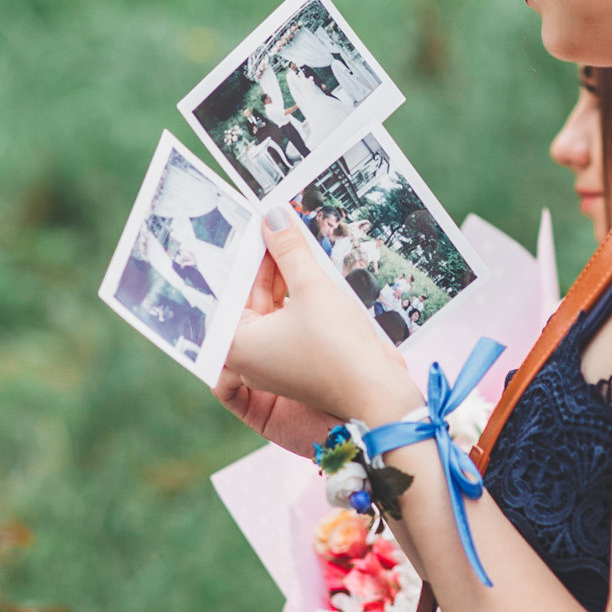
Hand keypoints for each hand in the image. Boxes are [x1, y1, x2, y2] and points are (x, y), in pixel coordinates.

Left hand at [218, 205, 421, 434]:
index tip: (258, 224)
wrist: (378, 395)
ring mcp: (273, 363)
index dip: (248, 253)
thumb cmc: (339, 349)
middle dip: (267, 263)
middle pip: (251, 297)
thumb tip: (275, 216)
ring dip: (286, 278)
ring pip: (272, 308)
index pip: (233, 287)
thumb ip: (290, 250)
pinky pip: (289, 323)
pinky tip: (311, 272)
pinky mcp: (297, 364)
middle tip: (280, 226)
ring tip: (298, 243)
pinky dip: (298, 299)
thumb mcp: (313, 288)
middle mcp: (248, 357)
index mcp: (236, 344)